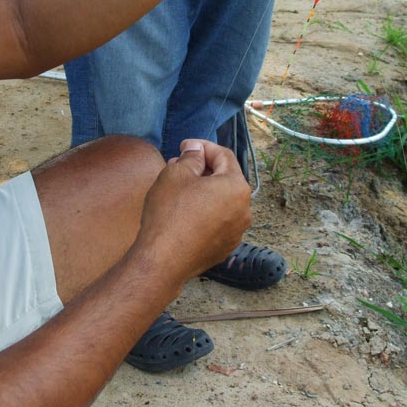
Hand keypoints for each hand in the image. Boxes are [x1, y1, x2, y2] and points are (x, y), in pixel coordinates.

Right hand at [136, 140, 251, 280]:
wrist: (163, 261)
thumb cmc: (169, 214)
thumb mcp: (176, 174)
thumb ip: (191, 157)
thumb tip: (196, 150)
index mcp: (237, 187)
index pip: (224, 156)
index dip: (203, 147)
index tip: (185, 145)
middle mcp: (244, 210)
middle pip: (225, 179)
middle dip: (202, 169)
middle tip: (178, 164)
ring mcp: (236, 232)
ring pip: (221, 201)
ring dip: (203, 190)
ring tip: (179, 187)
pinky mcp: (224, 248)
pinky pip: (217, 221)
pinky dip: (205, 211)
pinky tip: (184, 211)